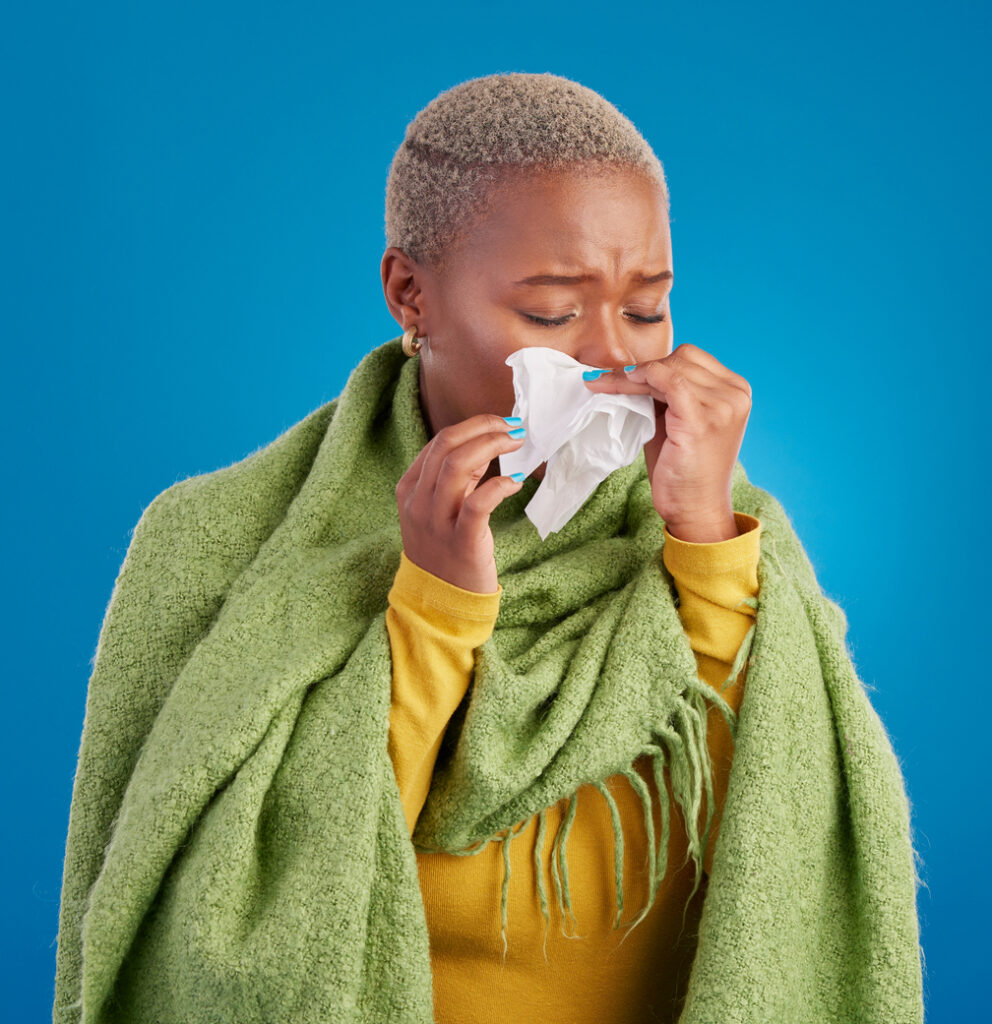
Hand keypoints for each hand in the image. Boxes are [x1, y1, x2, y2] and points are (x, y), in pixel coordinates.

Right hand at [395, 414, 526, 592]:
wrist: (440, 604)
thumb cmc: (445, 551)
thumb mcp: (439, 509)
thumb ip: (457, 478)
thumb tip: (485, 444)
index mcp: (410, 489)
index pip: (438, 442)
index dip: (473, 426)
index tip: (500, 424)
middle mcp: (419, 502)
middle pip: (446, 445)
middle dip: (484, 428)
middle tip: (513, 428)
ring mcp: (437, 522)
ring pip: (457, 466)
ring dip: (492, 446)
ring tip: (517, 444)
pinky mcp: (461, 542)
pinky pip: (477, 504)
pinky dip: (499, 485)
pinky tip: (516, 482)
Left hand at [583, 343, 751, 541]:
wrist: (695, 509)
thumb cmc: (683, 469)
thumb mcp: (677, 420)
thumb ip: (666, 393)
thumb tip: (630, 367)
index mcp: (735, 391)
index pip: (691, 358)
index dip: (655, 363)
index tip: (620, 374)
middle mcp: (736, 394)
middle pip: (681, 359)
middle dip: (642, 369)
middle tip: (606, 380)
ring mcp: (723, 406)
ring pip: (670, 368)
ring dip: (632, 376)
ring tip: (605, 385)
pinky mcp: (703, 420)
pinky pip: (669, 381)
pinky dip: (642, 378)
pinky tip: (621, 384)